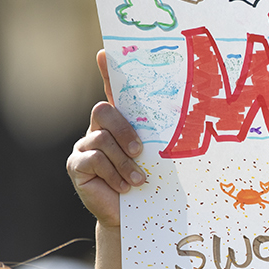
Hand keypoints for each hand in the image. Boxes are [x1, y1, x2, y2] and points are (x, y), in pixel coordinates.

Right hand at [67, 50, 146, 229]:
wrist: (132, 216)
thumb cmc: (149, 183)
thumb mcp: (157, 157)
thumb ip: (160, 138)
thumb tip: (192, 115)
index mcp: (120, 123)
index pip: (112, 91)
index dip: (108, 71)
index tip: (105, 52)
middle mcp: (98, 129)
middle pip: (103, 111)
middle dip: (124, 131)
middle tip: (141, 152)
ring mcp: (84, 146)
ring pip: (101, 139)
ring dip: (124, 163)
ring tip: (138, 181)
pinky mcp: (76, 165)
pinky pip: (92, 159)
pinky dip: (113, 174)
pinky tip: (124, 187)